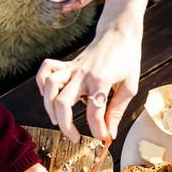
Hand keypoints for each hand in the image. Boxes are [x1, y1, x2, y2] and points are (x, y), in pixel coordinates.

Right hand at [36, 26, 140, 142]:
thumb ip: (117, 110)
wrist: (119, 32)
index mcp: (100, 80)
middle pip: (62, 102)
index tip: (103, 139)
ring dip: (49, 107)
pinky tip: (48, 96)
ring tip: (57, 121)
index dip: (97, 129)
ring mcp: (72, 68)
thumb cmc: (126, 58)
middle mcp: (82, 74)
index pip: (94, 111)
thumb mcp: (129, 86)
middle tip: (75, 138)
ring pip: (49, 86)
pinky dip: (42, 83)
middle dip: (66, 125)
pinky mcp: (68, 64)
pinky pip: (47, 70)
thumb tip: (110, 132)